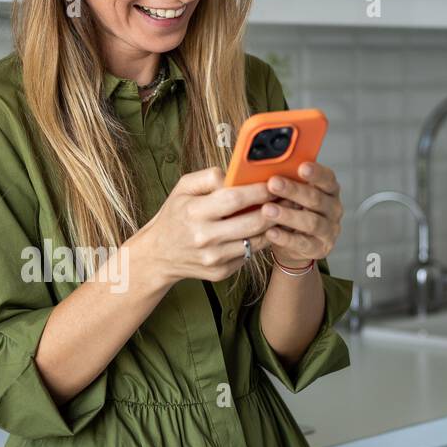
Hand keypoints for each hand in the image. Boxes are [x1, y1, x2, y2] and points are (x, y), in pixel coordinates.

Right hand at [137, 168, 275, 289]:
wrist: (158, 254)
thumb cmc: (175, 216)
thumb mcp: (183, 188)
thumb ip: (209, 176)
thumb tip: (238, 175)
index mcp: (194, 212)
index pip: (235, 199)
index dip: (259, 191)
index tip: (274, 183)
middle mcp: (204, 237)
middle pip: (252, 222)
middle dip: (275, 209)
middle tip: (288, 198)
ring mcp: (213, 258)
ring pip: (256, 241)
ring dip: (272, 226)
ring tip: (282, 213)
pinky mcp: (220, 272)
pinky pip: (249, 254)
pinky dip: (258, 241)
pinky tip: (261, 231)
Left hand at [260, 161, 342, 267]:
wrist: (294, 243)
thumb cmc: (293, 210)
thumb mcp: (293, 194)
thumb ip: (288, 181)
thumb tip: (265, 168)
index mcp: (329, 190)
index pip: (327, 178)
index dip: (316, 173)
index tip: (301, 167)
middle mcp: (333, 209)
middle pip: (316, 198)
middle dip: (293, 190)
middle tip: (273, 184)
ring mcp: (329, 230)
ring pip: (311, 222)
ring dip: (288, 215)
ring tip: (267, 210)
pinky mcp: (319, 248)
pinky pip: (302, 243)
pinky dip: (286, 238)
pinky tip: (271, 232)